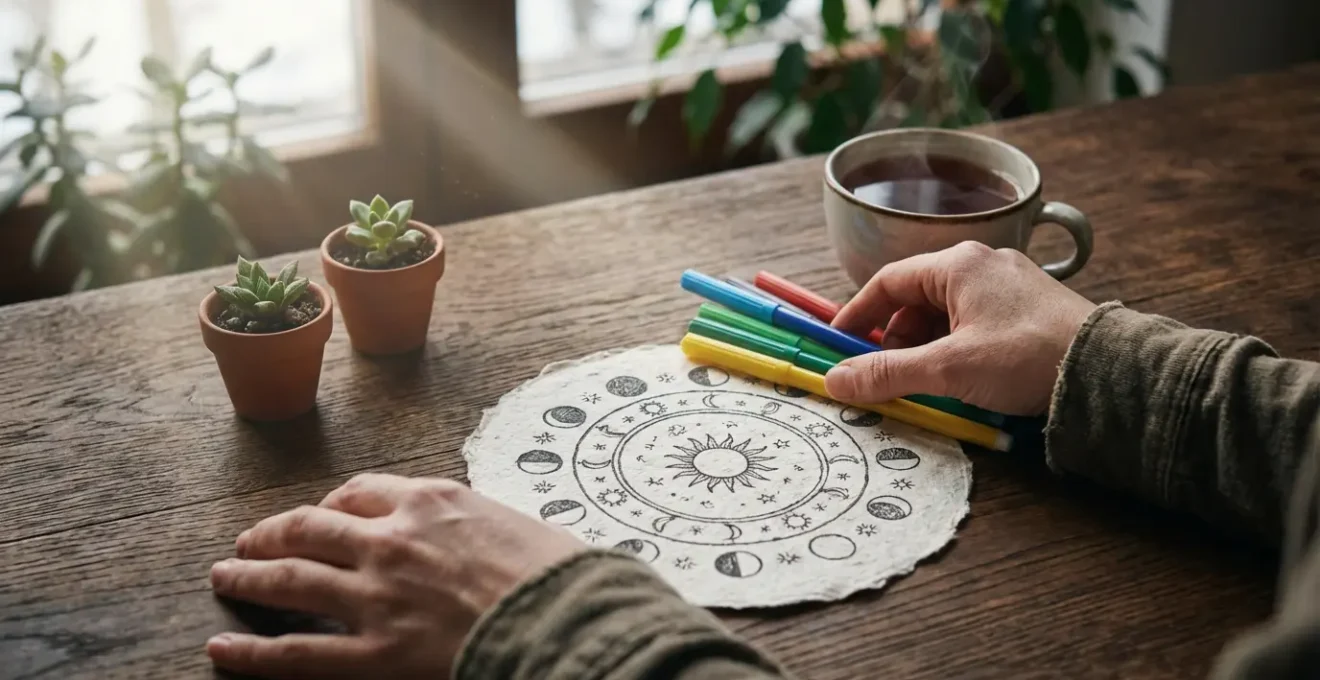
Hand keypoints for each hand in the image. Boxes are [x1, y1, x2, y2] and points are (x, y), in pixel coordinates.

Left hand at [206, 474, 584, 678]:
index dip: (330, 503)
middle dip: (273, 532)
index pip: (361, 490)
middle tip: (249, 541)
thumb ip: (474, 526)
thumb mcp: (516, 524)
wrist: (570, 618)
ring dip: (248, 577)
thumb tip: (470, 538)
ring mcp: (376, 596)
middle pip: (310, 526)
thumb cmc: (559, 574)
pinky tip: (222, 651)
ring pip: (290, 578)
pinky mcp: (373, 654)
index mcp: (431, 502)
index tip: (322, 513)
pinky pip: (295, 652)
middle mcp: (391, 539)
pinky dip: (252, 653)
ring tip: (223, 577)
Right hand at [825, 242, 1096, 415]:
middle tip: (884, 376)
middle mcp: (981, 264)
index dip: (857, 315)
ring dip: (926, 348)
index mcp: (957, 265)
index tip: (838, 345)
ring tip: (927, 383)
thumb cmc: (1025, 357)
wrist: (1106, 370)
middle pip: (916, 299)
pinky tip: (963, 379)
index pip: (887, 281)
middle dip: (894, 340)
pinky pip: (975, 323)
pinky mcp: (1029, 309)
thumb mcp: (948, 368)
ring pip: (946, 314)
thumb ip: (887, 373)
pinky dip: (956, 349)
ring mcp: (1008, 285)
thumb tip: (835, 380)